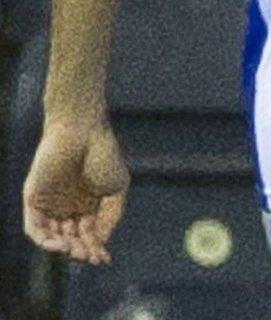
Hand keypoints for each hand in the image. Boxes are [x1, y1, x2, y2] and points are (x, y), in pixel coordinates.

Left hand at [23, 118, 127, 264]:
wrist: (83, 132)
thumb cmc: (103, 156)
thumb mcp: (116, 189)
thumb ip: (110, 216)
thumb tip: (100, 242)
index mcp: (88, 205)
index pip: (88, 235)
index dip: (95, 248)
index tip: (104, 260)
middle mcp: (68, 207)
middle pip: (70, 239)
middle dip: (80, 250)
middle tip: (89, 257)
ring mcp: (49, 204)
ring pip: (52, 237)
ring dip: (62, 248)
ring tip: (75, 251)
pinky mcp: (33, 199)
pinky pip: (34, 228)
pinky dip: (44, 239)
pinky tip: (59, 244)